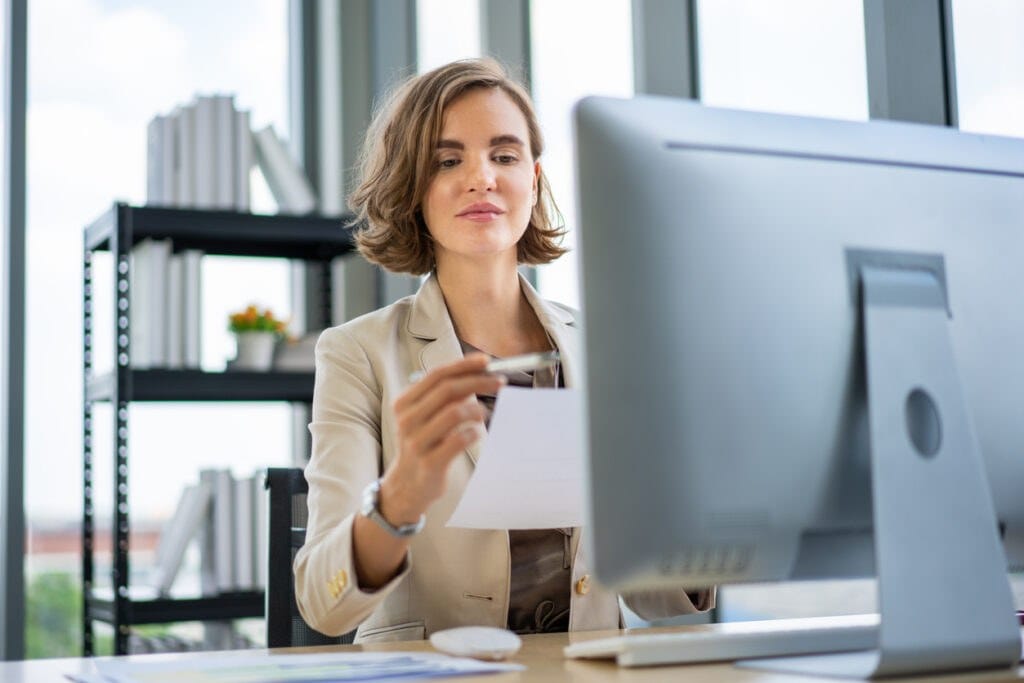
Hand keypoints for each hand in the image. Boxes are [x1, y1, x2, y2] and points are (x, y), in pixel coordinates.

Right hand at [379, 354, 504, 524]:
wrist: (407, 484)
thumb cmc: (423, 444)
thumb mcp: (426, 416)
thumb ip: (445, 396)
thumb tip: (477, 373)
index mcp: (405, 402)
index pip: (437, 375)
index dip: (463, 366)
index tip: (485, 361)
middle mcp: (407, 419)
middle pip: (448, 390)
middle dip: (478, 382)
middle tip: (499, 382)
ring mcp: (416, 441)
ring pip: (454, 413)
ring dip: (477, 409)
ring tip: (484, 414)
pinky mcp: (429, 462)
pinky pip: (459, 440)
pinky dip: (473, 433)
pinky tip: (476, 434)